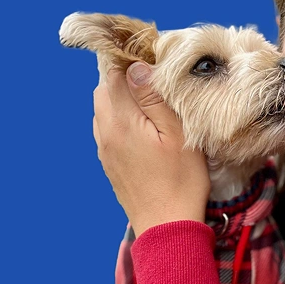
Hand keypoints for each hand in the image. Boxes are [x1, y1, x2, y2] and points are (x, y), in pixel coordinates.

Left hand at [93, 62, 209, 234]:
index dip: (129, 59)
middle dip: (125, 77)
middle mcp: (105, 132)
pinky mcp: (110, 163)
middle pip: (104, 89)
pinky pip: (108, 128)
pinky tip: (145, 128)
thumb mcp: (177, 135)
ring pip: (105, 109)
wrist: (167, 227)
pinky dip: (122, 118)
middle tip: (156, 78)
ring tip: (152, 102)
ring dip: (123, 98)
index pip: (112, 73)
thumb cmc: (181, 181)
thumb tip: (137, 67)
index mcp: (120, 121)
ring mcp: (105, 149)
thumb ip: (155, 99)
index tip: (151, 56)